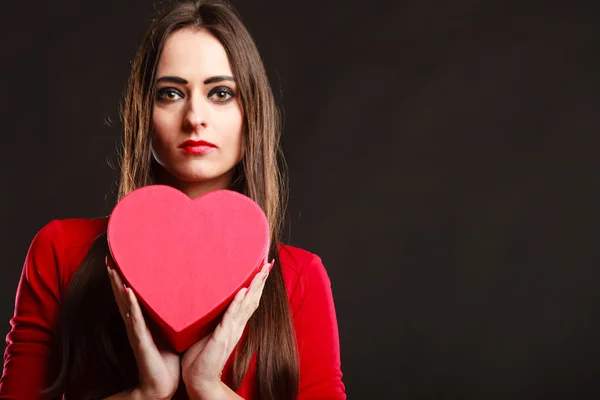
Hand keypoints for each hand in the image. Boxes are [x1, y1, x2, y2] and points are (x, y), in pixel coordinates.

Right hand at [106, 255, 180, 399]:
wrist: (161, 385)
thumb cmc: (166, 358)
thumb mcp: (169, 330)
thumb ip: (170, 315)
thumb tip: (183, 296)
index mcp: (142, 320)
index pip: (131, 294)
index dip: (125, 277)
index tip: (122, 257)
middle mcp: (135, 323)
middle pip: (122, 295)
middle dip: (116, 276)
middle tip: (110, 256)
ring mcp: (136, 332)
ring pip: (125, 304)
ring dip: (118, 286)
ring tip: (113, 268)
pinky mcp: (141, 341)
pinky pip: (135, 320)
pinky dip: (131, 305)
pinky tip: (127, 292)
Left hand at [181, 259, 273, 398]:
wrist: (198, 379)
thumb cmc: (200, 356)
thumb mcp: (207, 331)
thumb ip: (211, 317)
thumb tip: (206, 300)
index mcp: (234, 324)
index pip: (248, 300)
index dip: (256, 285)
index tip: (263, 269)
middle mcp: (236, 326)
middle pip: (253, 300)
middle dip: (261, 282)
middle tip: (268, 264)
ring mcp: (231, 331)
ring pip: (246, 305)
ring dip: (254, 288)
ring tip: (261, 272)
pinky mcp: (222, 337)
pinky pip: (231, 317)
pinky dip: (238, 303)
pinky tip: (243, 291)